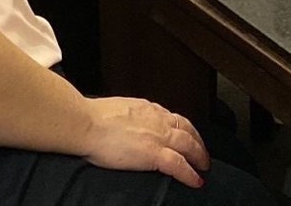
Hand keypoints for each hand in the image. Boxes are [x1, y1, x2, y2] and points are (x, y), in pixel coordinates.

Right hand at [81, 96, 209, 187]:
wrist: (87, 124)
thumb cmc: (93, 118)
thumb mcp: (119, 110)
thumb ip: (130, 117)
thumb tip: (127, 123)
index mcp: (148, 109)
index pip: (173, 118)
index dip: (184, 129)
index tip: (187, 135)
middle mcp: (158, 119)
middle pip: (187, 130)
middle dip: (198, 142)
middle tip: (203, 153)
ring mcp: (158, 136)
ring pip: (189, 146)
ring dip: (200, 157)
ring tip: (204, 167)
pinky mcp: (154, 153)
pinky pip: (180, 165)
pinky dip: (191, 174)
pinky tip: (196, 181)